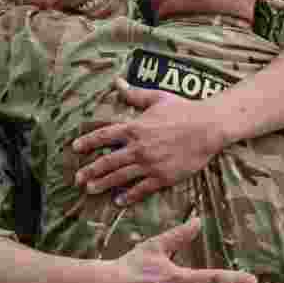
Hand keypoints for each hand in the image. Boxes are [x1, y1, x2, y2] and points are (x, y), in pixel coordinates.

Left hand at [73, 78, 225, 205]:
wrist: (208, 127)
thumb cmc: (184, 109)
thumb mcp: (157, 98)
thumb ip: (134, 93)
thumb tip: (117, 81)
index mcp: (134, 127)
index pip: (104, 135)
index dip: (87, 142)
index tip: (75, 148)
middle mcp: (138, 147)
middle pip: (107, 161)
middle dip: (90, 170)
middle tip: (77, 179)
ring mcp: (150, 163)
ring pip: (120, 177)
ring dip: (103, 184)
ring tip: (90, 190)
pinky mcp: (162, 176)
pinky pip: (141, 189)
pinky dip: (128, 196)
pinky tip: (118, 201)